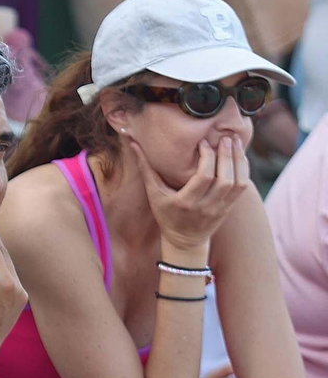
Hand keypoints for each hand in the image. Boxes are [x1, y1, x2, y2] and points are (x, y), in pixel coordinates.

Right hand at [129, 137, 248, 255]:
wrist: (184, 240)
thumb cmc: (166, 214)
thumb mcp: (154, 193)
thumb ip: (146, 168)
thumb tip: (134, 144)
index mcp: (185, 202)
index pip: (203, 177)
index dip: (207, 157)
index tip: (203, 143)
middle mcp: (205, 206)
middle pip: (224, 178)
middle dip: (226, 154)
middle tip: (224, 137)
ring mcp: (219, 208)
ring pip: (237, 182)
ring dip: (239, 160)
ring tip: (234, 142)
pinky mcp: (229, 207)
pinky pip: (242, 187)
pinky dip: (243, 169)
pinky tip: (238, 156)